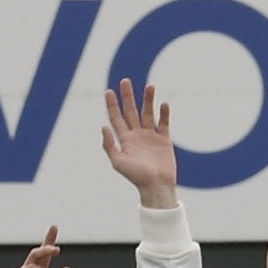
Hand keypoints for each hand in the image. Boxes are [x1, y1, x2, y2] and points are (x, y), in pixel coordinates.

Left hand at [96, 79, 176, 206]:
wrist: (157, 186)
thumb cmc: (137, 177)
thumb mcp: (118, 162)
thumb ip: (110, 145)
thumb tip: (103, 126)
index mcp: (125, 140)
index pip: (116, 118)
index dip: (112, 105)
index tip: (109, 91)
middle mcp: (137, 135)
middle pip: (131, 111)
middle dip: (128, 97)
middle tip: (125, 81)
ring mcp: (151, 137)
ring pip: (148, 113)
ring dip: (148, 100)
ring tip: (150, 86)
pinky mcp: (164, 140)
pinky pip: (164, 123)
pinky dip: (164, 114)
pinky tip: (164, 104)